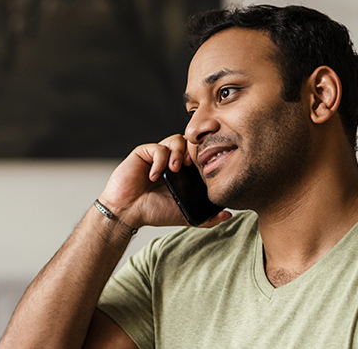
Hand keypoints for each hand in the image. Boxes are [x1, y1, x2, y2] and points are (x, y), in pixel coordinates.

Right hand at [97, 135, 231, 227]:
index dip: (205, 157)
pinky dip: (159, 160)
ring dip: (178, 153)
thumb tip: (229, 214)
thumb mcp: (185, 215)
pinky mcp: (143, 153)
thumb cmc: (153, 212)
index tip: (204, 170)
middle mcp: (171, 161)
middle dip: (194, 151)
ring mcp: (157, 156)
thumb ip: (207, 218)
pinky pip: (157, 147)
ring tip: (175, 169)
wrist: (127, 212)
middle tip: (193, 165)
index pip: (200, 155)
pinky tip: (155, 176)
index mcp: (183, 172)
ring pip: (176, 139)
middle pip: (190, 142)